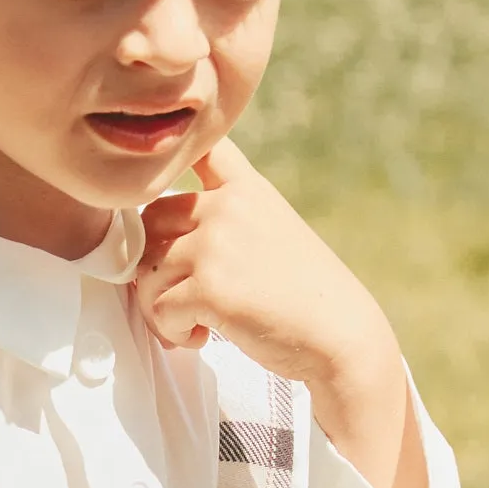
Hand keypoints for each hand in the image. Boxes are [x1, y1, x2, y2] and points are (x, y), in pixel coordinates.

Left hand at [136, 137, 427, 487]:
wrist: (341, 336)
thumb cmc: (306, 295)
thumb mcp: (274, 231)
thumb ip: (227, 220)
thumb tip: (155, 243)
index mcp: (245, 189)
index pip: (199, 149)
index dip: (172, 164)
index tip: (172, 203)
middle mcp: (226, 208)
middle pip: (150, 220)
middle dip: (154, 261)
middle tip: (177, 295)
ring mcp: (214, 245)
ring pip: (147, 272)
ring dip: (160, 306)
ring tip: (194, 324)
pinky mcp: (207, 288)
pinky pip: (158, 308)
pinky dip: (172, 331)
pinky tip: (200, 337)